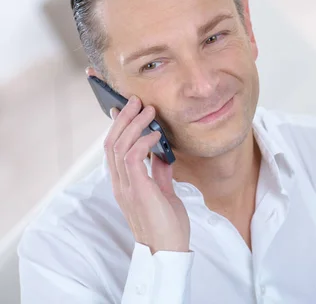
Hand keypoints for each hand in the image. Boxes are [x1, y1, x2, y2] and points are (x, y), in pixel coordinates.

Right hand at [104, 95, 189, 252]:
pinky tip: (155, 135)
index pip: (114, 148)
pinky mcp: (138, 190)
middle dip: (123, 118)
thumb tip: (162, 154)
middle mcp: (120, 183)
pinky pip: (133, 158)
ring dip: (133, 124)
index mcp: (124, 183)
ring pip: (119, 146)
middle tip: (136, 101)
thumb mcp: (164, 192)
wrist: (169, 249)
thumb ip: (159, 173)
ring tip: (148, 110)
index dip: (117, 126)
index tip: (125, 108)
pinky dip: (142, 141)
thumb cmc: (167, 224)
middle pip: (112, 142)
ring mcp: (126, 187)